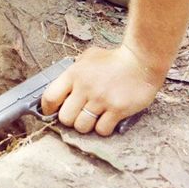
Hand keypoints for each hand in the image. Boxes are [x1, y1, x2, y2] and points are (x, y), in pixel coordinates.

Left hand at [40, 44, 162, 135]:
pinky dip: (103, 128)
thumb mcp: (88, 57)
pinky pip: (102, 130)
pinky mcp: (117, 110)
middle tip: (77, 115)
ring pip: (82, 126)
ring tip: (93, 117)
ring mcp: (101, 100)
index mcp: (73, 74)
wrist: (140, 61)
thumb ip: (74, 70)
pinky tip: (107, 119)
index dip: (47, 109)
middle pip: (65, 118)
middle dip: (69, 119)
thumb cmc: (113, 59)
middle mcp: (84, 88)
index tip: (51, 112)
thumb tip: (63, 86)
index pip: (50, 97)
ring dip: (86, 125)